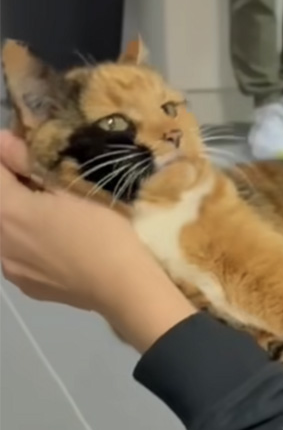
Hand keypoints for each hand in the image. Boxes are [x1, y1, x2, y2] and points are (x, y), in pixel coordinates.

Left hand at [0, 131, 195, 350]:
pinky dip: (29, 243)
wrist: (123, 286)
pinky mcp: (25, 285)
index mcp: (7, 211)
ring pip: (6, 231)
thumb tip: (5, 143)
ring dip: (20, 216)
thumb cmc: (104, 231)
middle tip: (43, 181)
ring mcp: (9, 267)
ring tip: (53, 215)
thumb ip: (32, 165)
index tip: (23, 147)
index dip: (6, 154)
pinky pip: (18, 255)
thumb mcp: (74, 189)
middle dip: (14, 188)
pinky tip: (58, 244)